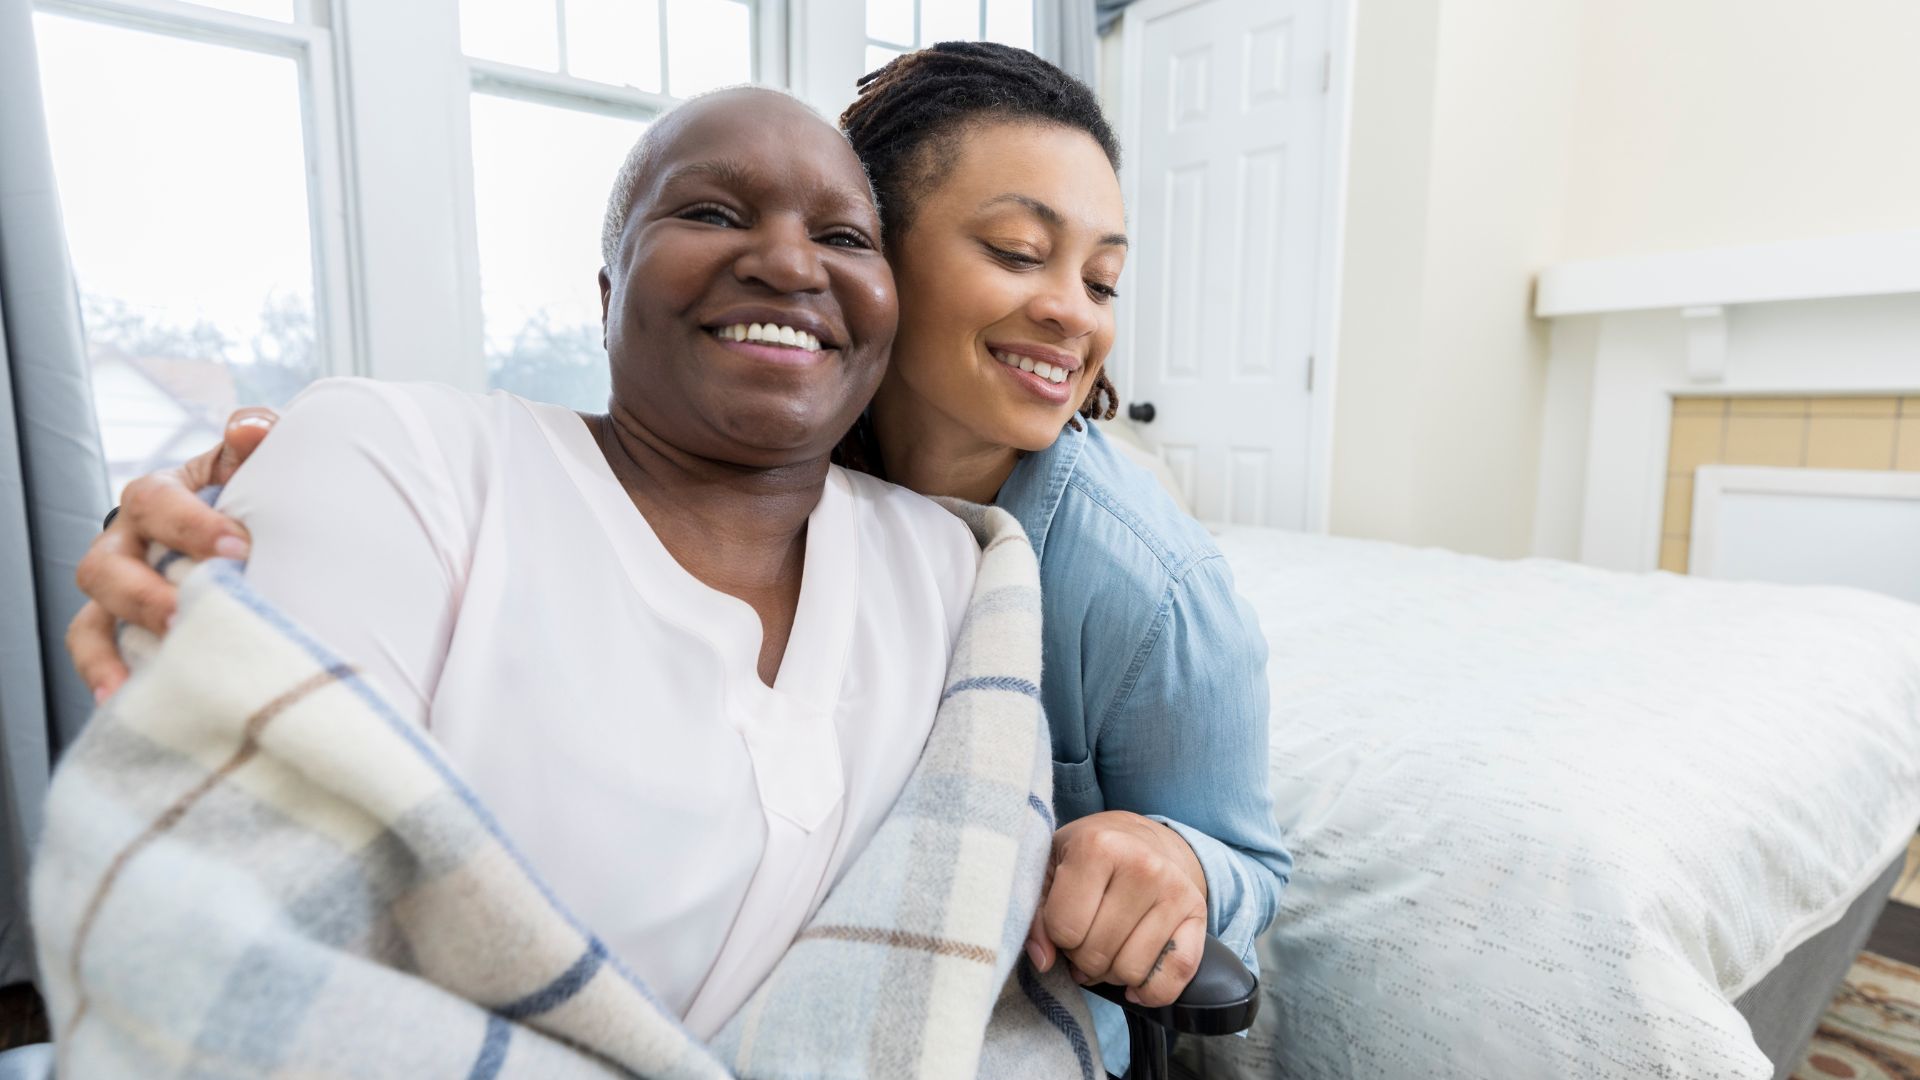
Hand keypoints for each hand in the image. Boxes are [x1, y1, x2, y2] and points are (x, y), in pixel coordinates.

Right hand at [68, 407, 278, 700]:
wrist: (250, 540)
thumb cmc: (248, 494)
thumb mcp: (253, 460)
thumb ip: (256, 434)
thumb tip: (249, 429)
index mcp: (158, 497)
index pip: (155, 502)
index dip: (189, 524)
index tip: (237, 548)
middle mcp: (126, 544)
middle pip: (107, 565)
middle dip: (147, 592)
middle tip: (192, 609)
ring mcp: (118, 592)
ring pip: (94, 615)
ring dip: (121, 642)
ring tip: (164, 659)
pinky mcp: (121, 632)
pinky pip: (97, 654)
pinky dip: (106, 676)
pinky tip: (128, 699)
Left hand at [1025, 810, 1207, 1007]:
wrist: (1143, 839)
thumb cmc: (1088, 856)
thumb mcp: (1050, 868)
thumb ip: (1035, 913)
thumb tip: (1043, 960)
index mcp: (1098, 846)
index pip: (1065, 929)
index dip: (1057, 937)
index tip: (1065, 921)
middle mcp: (1143, 865)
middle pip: (1097, 954)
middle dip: (1082, 958)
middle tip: (1087, 936)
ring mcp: (1175, 890)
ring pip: (1132, 971)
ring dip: (1112, 974)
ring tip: (1109, 948)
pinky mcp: (1198, 913)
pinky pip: (1175, 974)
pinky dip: (1152, 990)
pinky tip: (1136, 979)